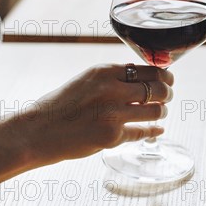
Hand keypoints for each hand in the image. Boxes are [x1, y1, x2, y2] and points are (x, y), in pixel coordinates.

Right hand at [15, 64, 173, 165]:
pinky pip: (143, 132)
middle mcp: (111, 90)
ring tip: (159, 112)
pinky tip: (156, 130)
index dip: (164, 75)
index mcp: (104, 71)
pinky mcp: (112, 136)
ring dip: (161, 112)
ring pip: (156, 110)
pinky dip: (153, 131)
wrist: (38, 131)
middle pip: (158, 88)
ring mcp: (113, 114)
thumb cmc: (62, 105)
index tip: (168, 79)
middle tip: (167, 96)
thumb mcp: (87, 80)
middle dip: (167, 93)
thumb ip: (114, 78)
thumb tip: (147, 78)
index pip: (149, 69)